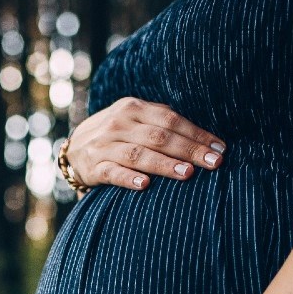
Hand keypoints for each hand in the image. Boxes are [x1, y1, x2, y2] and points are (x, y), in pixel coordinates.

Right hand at [66, 97, 226, 198]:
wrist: (73, 149)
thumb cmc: (117, 135)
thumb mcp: (135, 119)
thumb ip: (161, 122)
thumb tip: (204, 137)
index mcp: (133, 108)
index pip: (171, 120)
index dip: (197, 134)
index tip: (220, 149)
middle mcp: (119, 124)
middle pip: (159, 137)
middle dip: (189, 150)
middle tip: (214, 163)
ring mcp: (104, 146)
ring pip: (138, 154)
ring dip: (165, 164)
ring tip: (188, 173)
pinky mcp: (93, 167)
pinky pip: (113, 173)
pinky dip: (128, 178)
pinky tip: (145, 185)